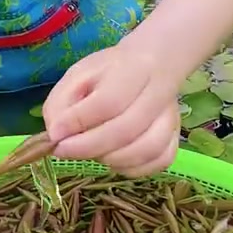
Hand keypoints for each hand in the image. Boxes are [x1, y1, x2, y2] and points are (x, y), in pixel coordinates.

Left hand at [43, 37, 180, 175]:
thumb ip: (61, 103)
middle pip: (127, 129)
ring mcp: (172, 117)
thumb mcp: (77, 76)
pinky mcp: (176, 135)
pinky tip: (115, 160)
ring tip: (92, 153)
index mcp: (133, 69)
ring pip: (148, 149)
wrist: (152, 64)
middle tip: (64, 150)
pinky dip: (134, 168)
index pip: (108, 101)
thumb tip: (56, 135)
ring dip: (112, 159)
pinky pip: (160, 161)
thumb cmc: (109, 73)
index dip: (79, 122)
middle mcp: (159, 94)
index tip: (56, 135)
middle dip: (89, 147)